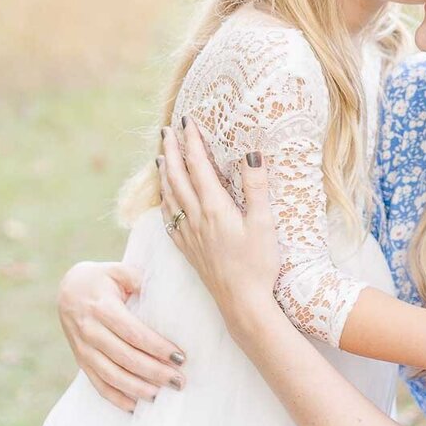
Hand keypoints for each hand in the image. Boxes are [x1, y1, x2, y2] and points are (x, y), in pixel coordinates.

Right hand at [57, 260, 188, 410]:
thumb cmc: (102, 279)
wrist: (68, 289)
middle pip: (126, 358)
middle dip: (155, 372)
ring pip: (112, 375)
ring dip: (138, 388)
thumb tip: (162, 294)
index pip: (134, 333)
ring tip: (161, 394)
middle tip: (179, 381)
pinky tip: (135, 405)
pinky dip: (116, 398)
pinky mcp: (81, 360)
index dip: (157, 347)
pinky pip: (98, 384)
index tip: (180, 357)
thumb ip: (138, 279)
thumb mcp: (118, 271)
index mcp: (102, 308)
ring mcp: (84, 349)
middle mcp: (91, 331)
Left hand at [157, 119, 280, 329]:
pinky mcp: (188, 250)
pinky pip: (169, 218)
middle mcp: (196, 218)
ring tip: (161, 157)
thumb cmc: (257, 264)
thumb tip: (252, 155)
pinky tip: (165, 198)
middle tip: (168, 131)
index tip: (188, 122)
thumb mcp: (264, 224)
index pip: (199, 167)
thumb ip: (256, 188)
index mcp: (214, 208)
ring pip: (170, 197)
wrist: (241, 303)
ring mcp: (189, 235)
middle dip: (172, 151)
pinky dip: (165, 200)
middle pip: (178, 177)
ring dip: (165, 173)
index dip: (193, 142)